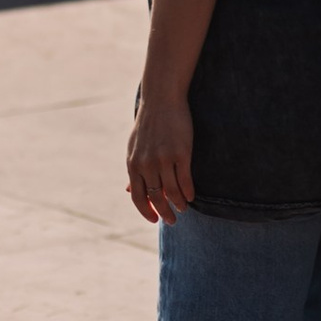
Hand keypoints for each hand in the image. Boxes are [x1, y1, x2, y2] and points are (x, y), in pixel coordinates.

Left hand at [127, 85, 196, 224]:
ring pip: (172, 192)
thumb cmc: (148, 125)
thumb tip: (129, 191)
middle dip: (164, 213)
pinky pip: (185, 181)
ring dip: (178, 204)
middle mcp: (147, 164)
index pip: (138, 197)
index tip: (155, 220)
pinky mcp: (181, 153)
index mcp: (133, 164)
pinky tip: (191, 197)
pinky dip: (189, 193)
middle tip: (173, 221)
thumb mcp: (135, 149)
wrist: (161, 100)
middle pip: (156, 198)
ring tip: (183, 208)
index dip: (146, 212)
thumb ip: (134, 171)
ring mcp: (164, 159)